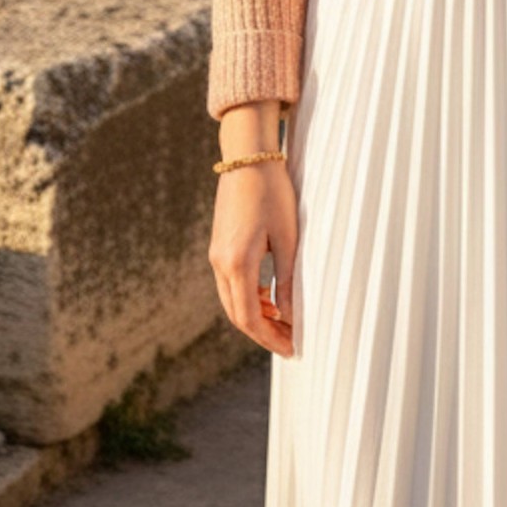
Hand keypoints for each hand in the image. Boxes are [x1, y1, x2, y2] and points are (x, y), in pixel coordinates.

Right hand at [209, 145, 297, 356]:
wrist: (248, 156)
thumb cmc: (272, 193)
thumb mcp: (286, 239)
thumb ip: (287, 281)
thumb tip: (290, 316)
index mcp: (237, 263)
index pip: (250, 318)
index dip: (270, 339)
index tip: (291, 349)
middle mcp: (220, 262)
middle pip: (237, 314)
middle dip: (263, 332)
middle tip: (289, 341)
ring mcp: (216, 253)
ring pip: (232, 300)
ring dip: (255, 315)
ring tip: (283, 321)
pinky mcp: (219, 245)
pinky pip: (229, 283)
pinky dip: (248, 296)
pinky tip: (269, 295)